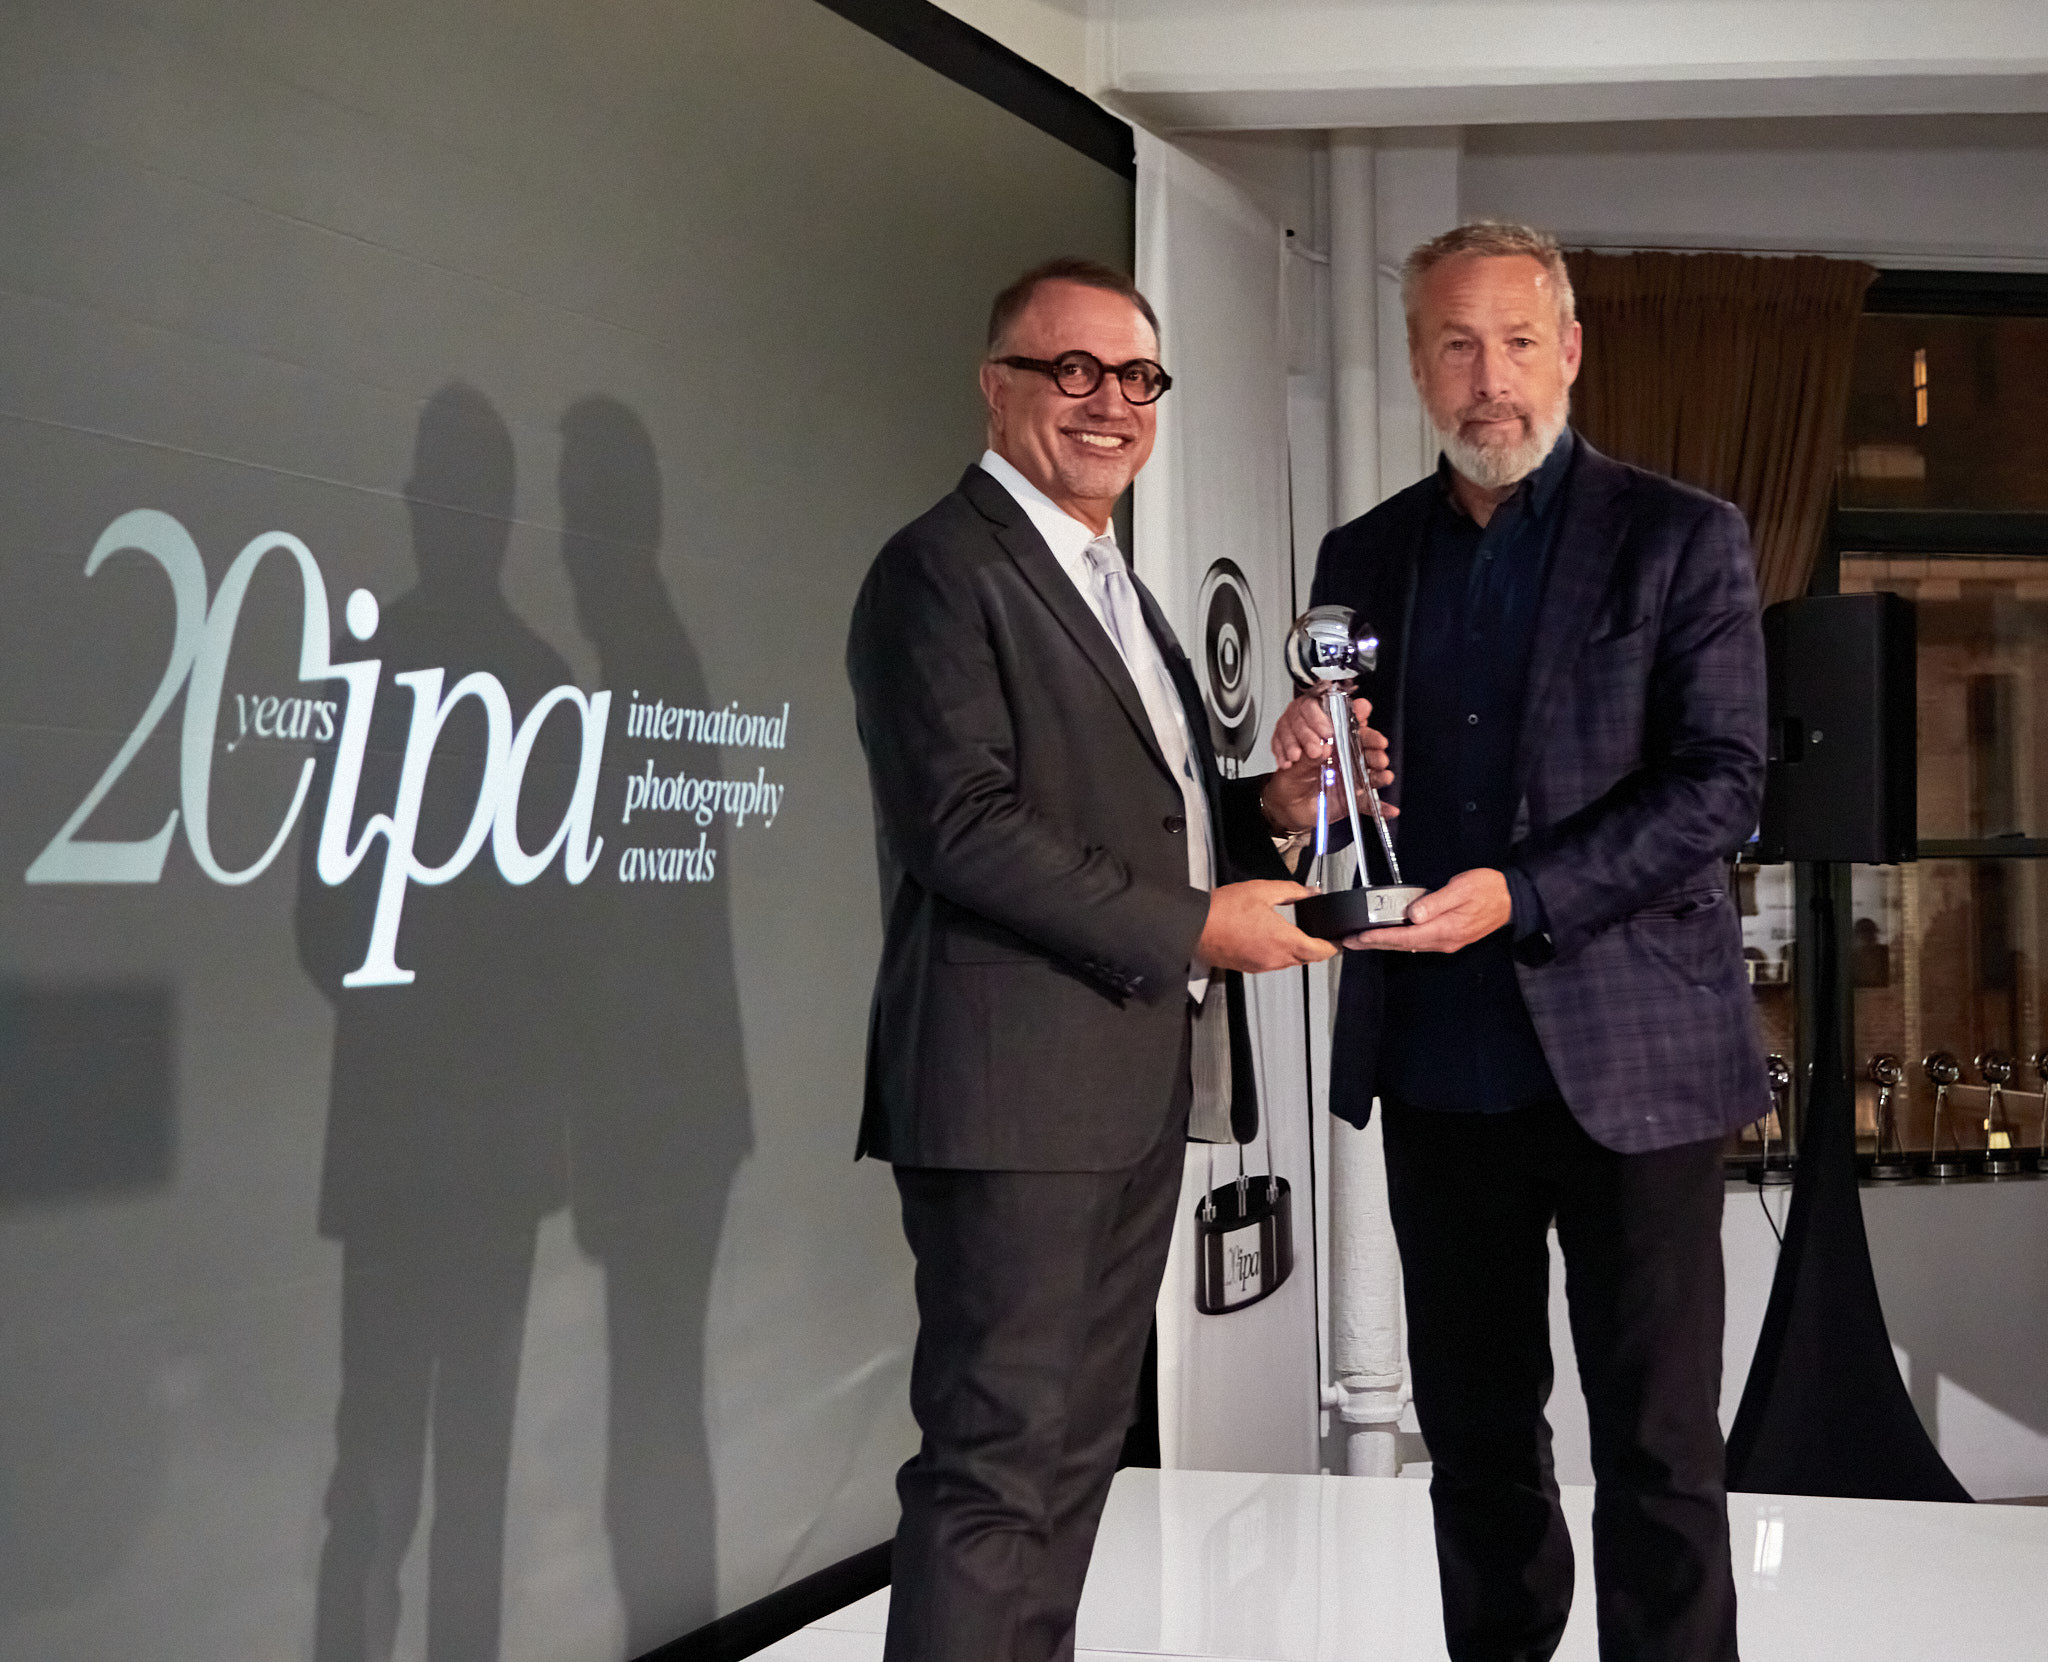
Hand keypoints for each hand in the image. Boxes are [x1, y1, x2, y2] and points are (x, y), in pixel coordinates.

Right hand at [1198, 881, 1337, 971]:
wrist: (1193, 927)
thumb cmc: (1223, 910)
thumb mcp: (1262, 890)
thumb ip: (1291, 891)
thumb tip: (1310, 892)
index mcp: (1284, 941)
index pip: (1320, 952)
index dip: (1333, 947)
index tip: (1338, 940)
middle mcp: (1275, 959)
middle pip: (1306, 959)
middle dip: (1314, 948)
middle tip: (1318, 934)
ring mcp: (1261, 965)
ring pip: (1288, 962)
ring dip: (1294, 950)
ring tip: (1292, 932)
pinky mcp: (1248, 967)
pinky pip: (1271, 962)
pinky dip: (1277, 952)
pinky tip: (1268, 937)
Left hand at [1264, 692, 1393, 833]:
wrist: (1288, 807)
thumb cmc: (1291, 780)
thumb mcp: (1293, 767)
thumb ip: (1306, 758)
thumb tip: (1322, 749)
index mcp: (1331, 744)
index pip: (1347, 726)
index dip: (1358, 717)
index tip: (1363, 710)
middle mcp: (1345, 758)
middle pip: (1365, 747)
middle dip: (1374, 744)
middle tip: (1379, 745)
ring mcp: (1352, 778)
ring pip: (1372, 772)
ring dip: (1381, 772)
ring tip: (1384, 774)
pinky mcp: (1354, 799)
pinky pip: (1370, 804)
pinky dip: (1382, 808)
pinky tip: (1391, 810)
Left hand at [1347, 868, 1509, 953]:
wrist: (1511, 899)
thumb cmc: (1488, 889)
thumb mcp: (1462, 888)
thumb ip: (1436, 902)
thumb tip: (1413, 915)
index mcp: (1446, 929)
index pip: (1404, 937)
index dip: (1378, 938)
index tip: (1358, 937)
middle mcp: (1444, 941)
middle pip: (1402, 945)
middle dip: (1374, 944)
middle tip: (1350, 942)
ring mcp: (1447, 942)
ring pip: (1409, 945)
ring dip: (1384, 943)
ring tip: (1362, 940)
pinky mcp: (1449, 938)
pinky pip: (1418, 942)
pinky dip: (1400, 940)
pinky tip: (1389, 936)